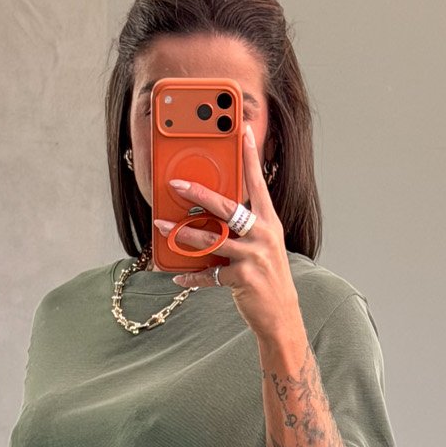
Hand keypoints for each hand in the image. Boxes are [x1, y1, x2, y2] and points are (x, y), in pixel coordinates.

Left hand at [153, 121, 301, 346]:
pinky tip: (178, 276)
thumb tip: (215, 212)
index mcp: (269, 222)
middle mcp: (263, 235)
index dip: (250, 156)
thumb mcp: (264, 245)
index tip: (242, 131)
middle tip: (177, 184)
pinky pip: (209, 275)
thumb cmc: (268, 277)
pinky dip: (192, 277)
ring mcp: (253, 257)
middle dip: (199, 194)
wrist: (281, 315)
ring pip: (212, 240)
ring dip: (183, 234)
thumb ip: (245, 227)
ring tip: (163, 227)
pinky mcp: (242, 279)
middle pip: (227, 208)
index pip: (258, 183)